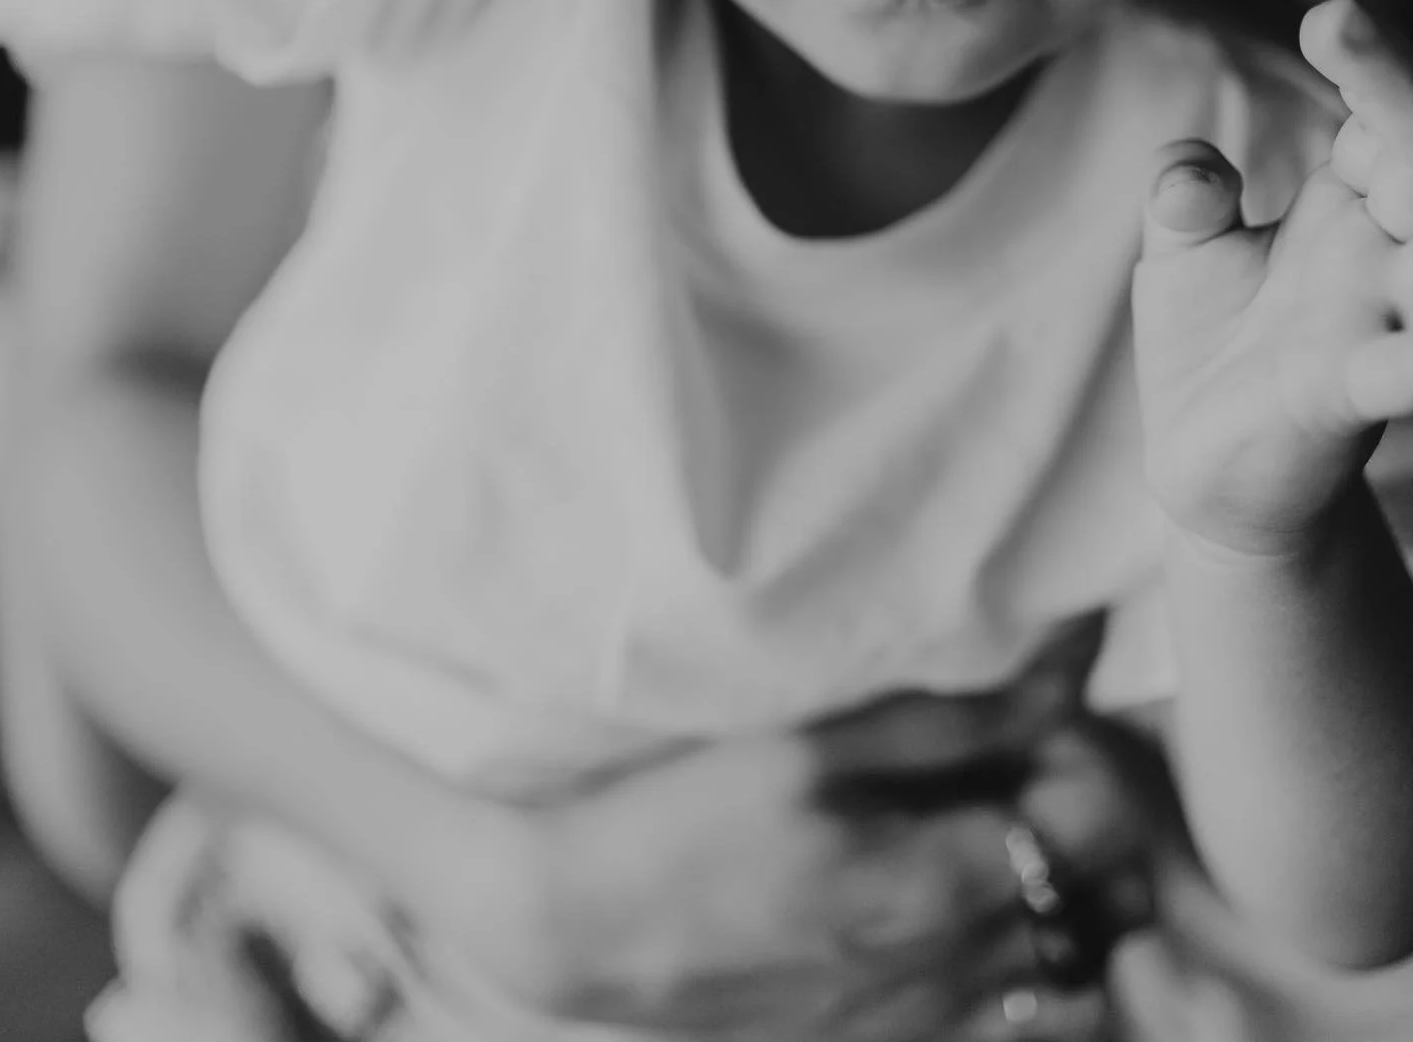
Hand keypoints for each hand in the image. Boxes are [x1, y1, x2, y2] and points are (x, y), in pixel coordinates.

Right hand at [505, 634, 1159, 1040]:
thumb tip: (1057, 679)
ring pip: (1073, 977)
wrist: (583, 927)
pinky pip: (1016, 1028)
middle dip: (1088, 825)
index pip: (1099, 826)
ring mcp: (922, 1027)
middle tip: (1027, 766)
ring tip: (1007, 835)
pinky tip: (978, 914)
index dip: (1086, 758)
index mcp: (936, 888)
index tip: (1037, 719)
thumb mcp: (813, 745)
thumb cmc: (686, 817)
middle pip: (1103, 905)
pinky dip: (1034, 973)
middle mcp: (950, 974)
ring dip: (1070, 899)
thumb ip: (947, 720)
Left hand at [1134, 0, 1412, 558]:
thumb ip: (1185, 197)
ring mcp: (1376, 322)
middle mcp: (1381, 253)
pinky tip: (1401, 364)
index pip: (1382, 116)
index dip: (1368, 66)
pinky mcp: (1349, 394)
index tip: (1327, 17)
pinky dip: (1405, 363)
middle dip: (1406, 136)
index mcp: (1349, 202)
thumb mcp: (1184, 255)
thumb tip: (1193, 169)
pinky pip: (1394, 372)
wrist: (1210, 469)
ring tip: (1400, 254)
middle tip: (1372, 129)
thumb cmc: (1211, 345)